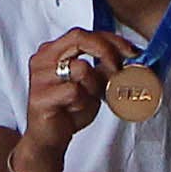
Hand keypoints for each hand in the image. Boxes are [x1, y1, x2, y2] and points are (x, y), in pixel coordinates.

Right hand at [20, 27, 127, 156]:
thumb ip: (103, 68)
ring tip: (88, 98)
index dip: (111, 39)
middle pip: (79, 38)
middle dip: (107, 51)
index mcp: (53, 51)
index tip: (131, 51)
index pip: (84, 33)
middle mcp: (43, 58)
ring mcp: (40, 77)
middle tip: (119, 69)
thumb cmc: (69, 109)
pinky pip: (74, 91)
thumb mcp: (91, 83)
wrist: (49, 138)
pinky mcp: (40, 96)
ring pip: (80, 67)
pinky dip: (82, 102)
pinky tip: (74, 109)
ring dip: (94, 85)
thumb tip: (129, 56)